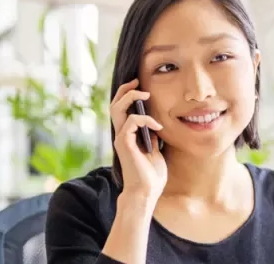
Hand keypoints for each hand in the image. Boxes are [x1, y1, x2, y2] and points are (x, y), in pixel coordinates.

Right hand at [111, 79, 167, 198]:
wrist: (146, 192)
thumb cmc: (152, 175)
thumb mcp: (156, 150)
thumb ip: (152, 136)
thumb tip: (156, 123)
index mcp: (128, 135)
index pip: (123, 109)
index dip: (129, 95)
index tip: (143, 87)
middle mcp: (121, 134)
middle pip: (115, 104)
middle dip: (125, 89)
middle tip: (138, 81)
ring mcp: (121, 138)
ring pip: (116, 108)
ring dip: (130, 97)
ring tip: (145, 94)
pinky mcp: (124, 144)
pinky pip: (131, 122)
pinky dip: (145, 119)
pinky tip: (157, 125)